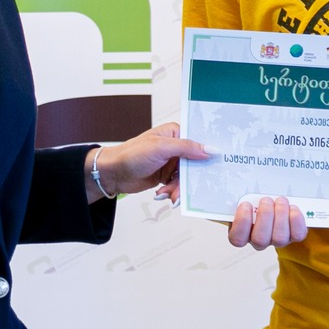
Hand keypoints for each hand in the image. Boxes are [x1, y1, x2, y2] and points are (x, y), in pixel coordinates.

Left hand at [91, 122, 208, 203]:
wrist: (113, 173)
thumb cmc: (131, 155)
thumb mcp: (160, 148)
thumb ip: (186, 147)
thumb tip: (209, 149)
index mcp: (174, 133)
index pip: (197, 142)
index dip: (206, 154)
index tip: (215, 165)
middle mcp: (174, 147)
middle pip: (194, 164)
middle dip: (189, 179)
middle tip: (184, 189)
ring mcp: (170, 162)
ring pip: (186, 178)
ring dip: (178, 188)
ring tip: (169, 195)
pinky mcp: (166, 175)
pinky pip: (177, 185)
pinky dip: (172, 191)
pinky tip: (163, 194)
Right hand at [227, 196, 307, 249]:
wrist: (276, 201)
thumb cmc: (257, 199)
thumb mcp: (245, 196)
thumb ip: (240, 196)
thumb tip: (235, 188)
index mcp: (243, 232)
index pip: (237, 239)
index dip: (242, 222)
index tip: (246, 204)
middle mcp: (260, 240)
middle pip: (260, 239)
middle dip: (264, 216)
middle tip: (266, 200)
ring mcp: (277, 240)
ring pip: (279, 238)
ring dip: (280, 215)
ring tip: (280, 200)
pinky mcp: (294, 236)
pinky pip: (297, 234)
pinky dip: (296, 219)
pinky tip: (292, 208)